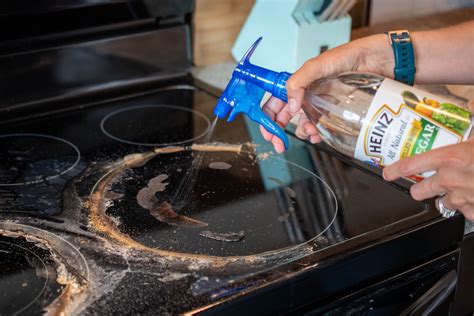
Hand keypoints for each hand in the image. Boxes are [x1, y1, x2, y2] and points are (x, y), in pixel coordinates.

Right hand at [260, 34, 394, 151]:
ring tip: (310, 133)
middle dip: (278, 131)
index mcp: (299, 82)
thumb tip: (292, 106)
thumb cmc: (351, 55)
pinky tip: (319, 135)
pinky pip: (321, 127)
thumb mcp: (319, 65)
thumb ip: (299, 81)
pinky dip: (317, 134)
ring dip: (302, 132)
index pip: (275, 100)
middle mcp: (307, 94)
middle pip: (285, 116)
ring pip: (303, 124)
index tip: (268, 130)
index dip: (268, 116)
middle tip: (278, 144)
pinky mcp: (335, 112)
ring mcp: (321, 104)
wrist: (380, 60)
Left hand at [383, 101, 473, 220]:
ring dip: (449, 197)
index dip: (395, 170)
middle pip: (419, 192)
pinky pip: (465, 212)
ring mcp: (463, 199)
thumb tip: (471, 101)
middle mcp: (451, 181)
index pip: (412, 165)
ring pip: (443, 203)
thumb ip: (472, 123)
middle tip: (427, 183)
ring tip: (462, 187)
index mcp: (451, 158)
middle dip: (421, 188)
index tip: (388, 172)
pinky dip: (469, 207)